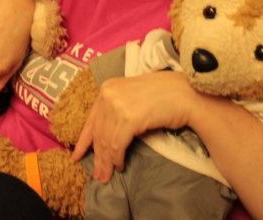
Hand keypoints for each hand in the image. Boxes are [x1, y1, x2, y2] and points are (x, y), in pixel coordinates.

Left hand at [72, 71, 197, 182]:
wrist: (185, 93)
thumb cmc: (164, 94)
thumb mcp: (132, 95)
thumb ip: (117, 107)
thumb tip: (105, 134)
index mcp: (108, 86)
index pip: (91, 118)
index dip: (84, 140)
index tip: (77, 155)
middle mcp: (109, 94)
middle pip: (98, 131)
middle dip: (97, 155)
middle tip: (97, 173)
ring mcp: (118, 105)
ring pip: (106, 140)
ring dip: (106, 161)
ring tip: (106, 175)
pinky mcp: (129, 118)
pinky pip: (117, 144)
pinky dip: (117, 157)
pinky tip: (119, 165)